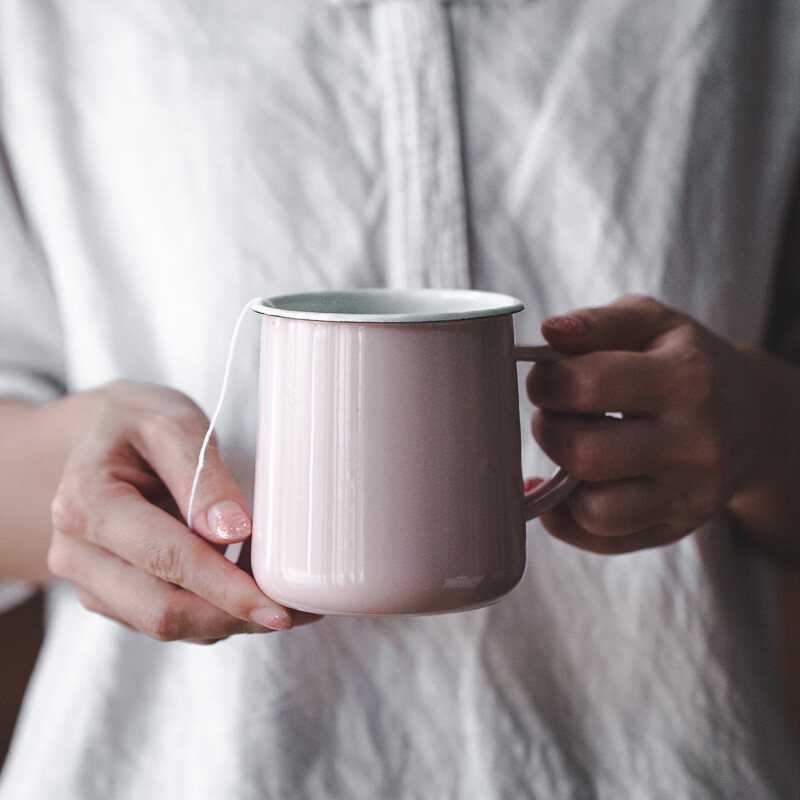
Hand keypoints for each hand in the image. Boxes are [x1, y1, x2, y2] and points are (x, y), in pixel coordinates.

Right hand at [47, 381, 319, 642]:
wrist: (100, 437)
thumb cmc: (137, 424)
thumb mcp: (172, 424)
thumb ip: (202, 475)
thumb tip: (234, 531)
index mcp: (86, 503)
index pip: (165, 559)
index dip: (225, 589)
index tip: (276, 607)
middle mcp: (77, 553)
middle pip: (162, 612)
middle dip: (234, 616)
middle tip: (296, 609)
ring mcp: (92, 581)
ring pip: (168, 625)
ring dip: (229, 618)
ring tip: (280, 590)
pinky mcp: (113, 597)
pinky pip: (168, 618)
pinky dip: (214, 611)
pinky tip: (248, 584)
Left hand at [526, 295, 760, 554]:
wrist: (752, 418)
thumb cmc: (685, 362)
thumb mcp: (652, 323)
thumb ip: (598, 323)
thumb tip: (550, 332)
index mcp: (686, 380)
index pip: (587, 385)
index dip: (546, 381)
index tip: (547, 377)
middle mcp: (694, 445)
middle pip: (586, 454)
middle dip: (549, 430)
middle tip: (556, 415)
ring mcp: (688, 495)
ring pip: (594, 511)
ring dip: (561, 479)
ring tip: (572, 447)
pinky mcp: (674, 528)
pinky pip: (601, 540)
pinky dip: (565, 517)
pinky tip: (564, 487)